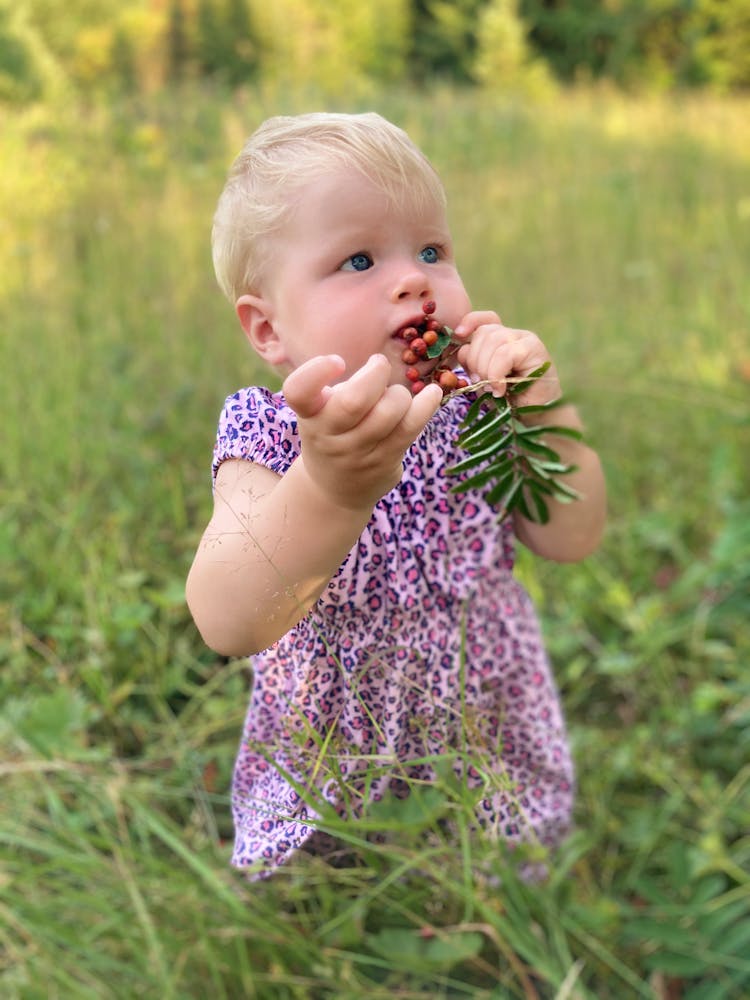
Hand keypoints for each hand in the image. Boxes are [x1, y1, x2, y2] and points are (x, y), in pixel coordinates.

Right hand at [283, 353, 442, 509]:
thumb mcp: (321, 413)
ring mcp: (357, 453)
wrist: (334, 490)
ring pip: (388, 412)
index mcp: (309, 415)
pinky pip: (410, 428)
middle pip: (355, 400)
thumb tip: (380, 368)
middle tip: (379, 365)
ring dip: (399, 393)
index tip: (338, 361)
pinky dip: (426, 405)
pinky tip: (433, 393)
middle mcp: (328, 435)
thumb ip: (340, 390)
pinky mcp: (385, 461)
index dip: (317, 371)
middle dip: (376, 373)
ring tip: (396, 395)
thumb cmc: (332, 435)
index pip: (299, 390)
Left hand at [452, 311, 561, 407]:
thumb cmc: (510, 399)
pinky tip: (500, 389)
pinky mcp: (534, 348)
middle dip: (474, 360)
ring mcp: (525, 339)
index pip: (483, 320)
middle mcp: (513, 335)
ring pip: (493, 341)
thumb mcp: (483, 380)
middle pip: (484, 332)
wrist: (536, 413)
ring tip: (492, 388)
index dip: (469, 323)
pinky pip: (504, 354)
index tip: (458, 335)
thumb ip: (472, 363)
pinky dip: (496, 373)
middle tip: (480, 383)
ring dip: (485, 369)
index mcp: (500, 339)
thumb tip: (463, 351)